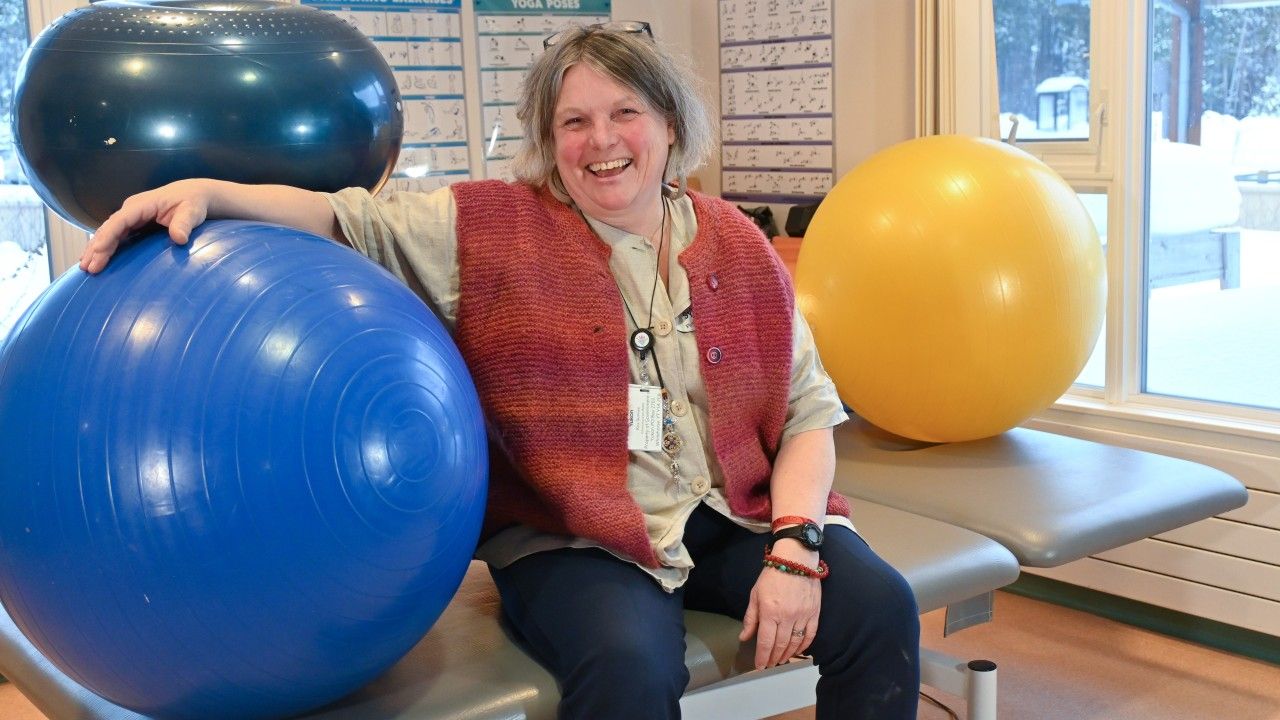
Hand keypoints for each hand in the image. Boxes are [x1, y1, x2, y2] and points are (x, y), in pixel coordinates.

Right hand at [80, 179, 213, 273]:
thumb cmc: (192, 203)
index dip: (108, 236)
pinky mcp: (134, 224)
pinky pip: (115, 236)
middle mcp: (131, 210)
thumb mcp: (192, 212)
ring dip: (95, 249)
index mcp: (141, 205)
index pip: (119, 221)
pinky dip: (104, 247)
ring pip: (108, 233)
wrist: (193, 195)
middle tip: (88, 268)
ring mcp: (131, 217)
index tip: (99, 251)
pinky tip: (96, 260)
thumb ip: (184, 224)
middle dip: (96, 248)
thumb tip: (179, 238)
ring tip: (84, 267)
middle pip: (109, 228)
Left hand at [738, 541, 821, 669]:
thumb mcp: (755, 594)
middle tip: (770, 664)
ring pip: (795, 643)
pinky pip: (810, 634)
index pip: (765, 642)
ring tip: (781, 660)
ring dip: (788, 654)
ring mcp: (802, 615)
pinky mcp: (814, 612)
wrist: (796, 559)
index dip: (762, 656)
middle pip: (780, 645)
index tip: (759, 666)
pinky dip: (804, 646)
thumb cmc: (772, 575)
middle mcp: (787, 617)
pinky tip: (798, 651)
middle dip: (773, 658)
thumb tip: (744, 637)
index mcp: (770, 612)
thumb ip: (750, 618)